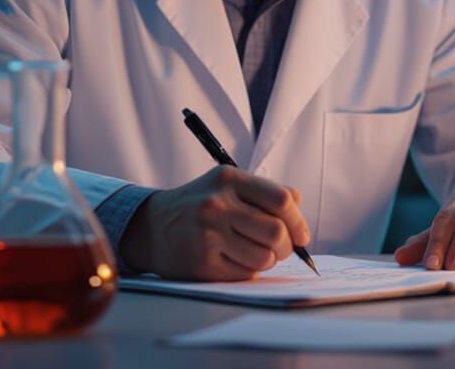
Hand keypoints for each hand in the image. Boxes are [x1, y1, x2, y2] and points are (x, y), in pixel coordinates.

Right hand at [120, 166, 310, 280]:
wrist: (152, 227)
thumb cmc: (199, 205)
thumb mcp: (226, 185)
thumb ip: (263, 190)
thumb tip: (298, 201)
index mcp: (228, 179)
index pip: (281, 200)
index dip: (298, 221)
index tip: (302, 235)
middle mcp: (217, 204)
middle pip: (276, 232)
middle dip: (287, 246)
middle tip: (282, 249)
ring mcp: (208, 235)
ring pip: (264, 257)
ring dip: (268, 261)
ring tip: (256, 254)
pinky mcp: (202, 263)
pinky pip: (245, 274)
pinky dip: (249, 271)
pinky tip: (236, 261)